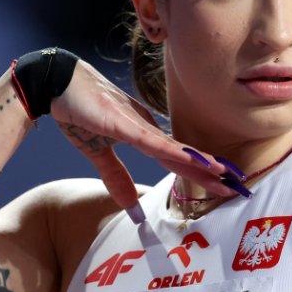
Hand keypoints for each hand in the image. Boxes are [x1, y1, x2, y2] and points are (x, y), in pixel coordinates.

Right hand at [50, 59, 229, 210]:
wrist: (54, 83)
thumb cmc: (77, 110)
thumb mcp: (97, 152)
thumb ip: (116, 177)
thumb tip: (132, 208)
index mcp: (142, 135)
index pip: (176, 159)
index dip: (199, 173)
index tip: (220, 186)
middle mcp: (146, 129)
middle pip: (184, 156)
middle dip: (210, 173)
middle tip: (236, 188)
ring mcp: (136, 125)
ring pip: (175, 148)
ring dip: (200, 161)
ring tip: (225, 174)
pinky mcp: (123, 123)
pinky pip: (153, 141)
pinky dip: (173, 152)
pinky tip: (192, 159)